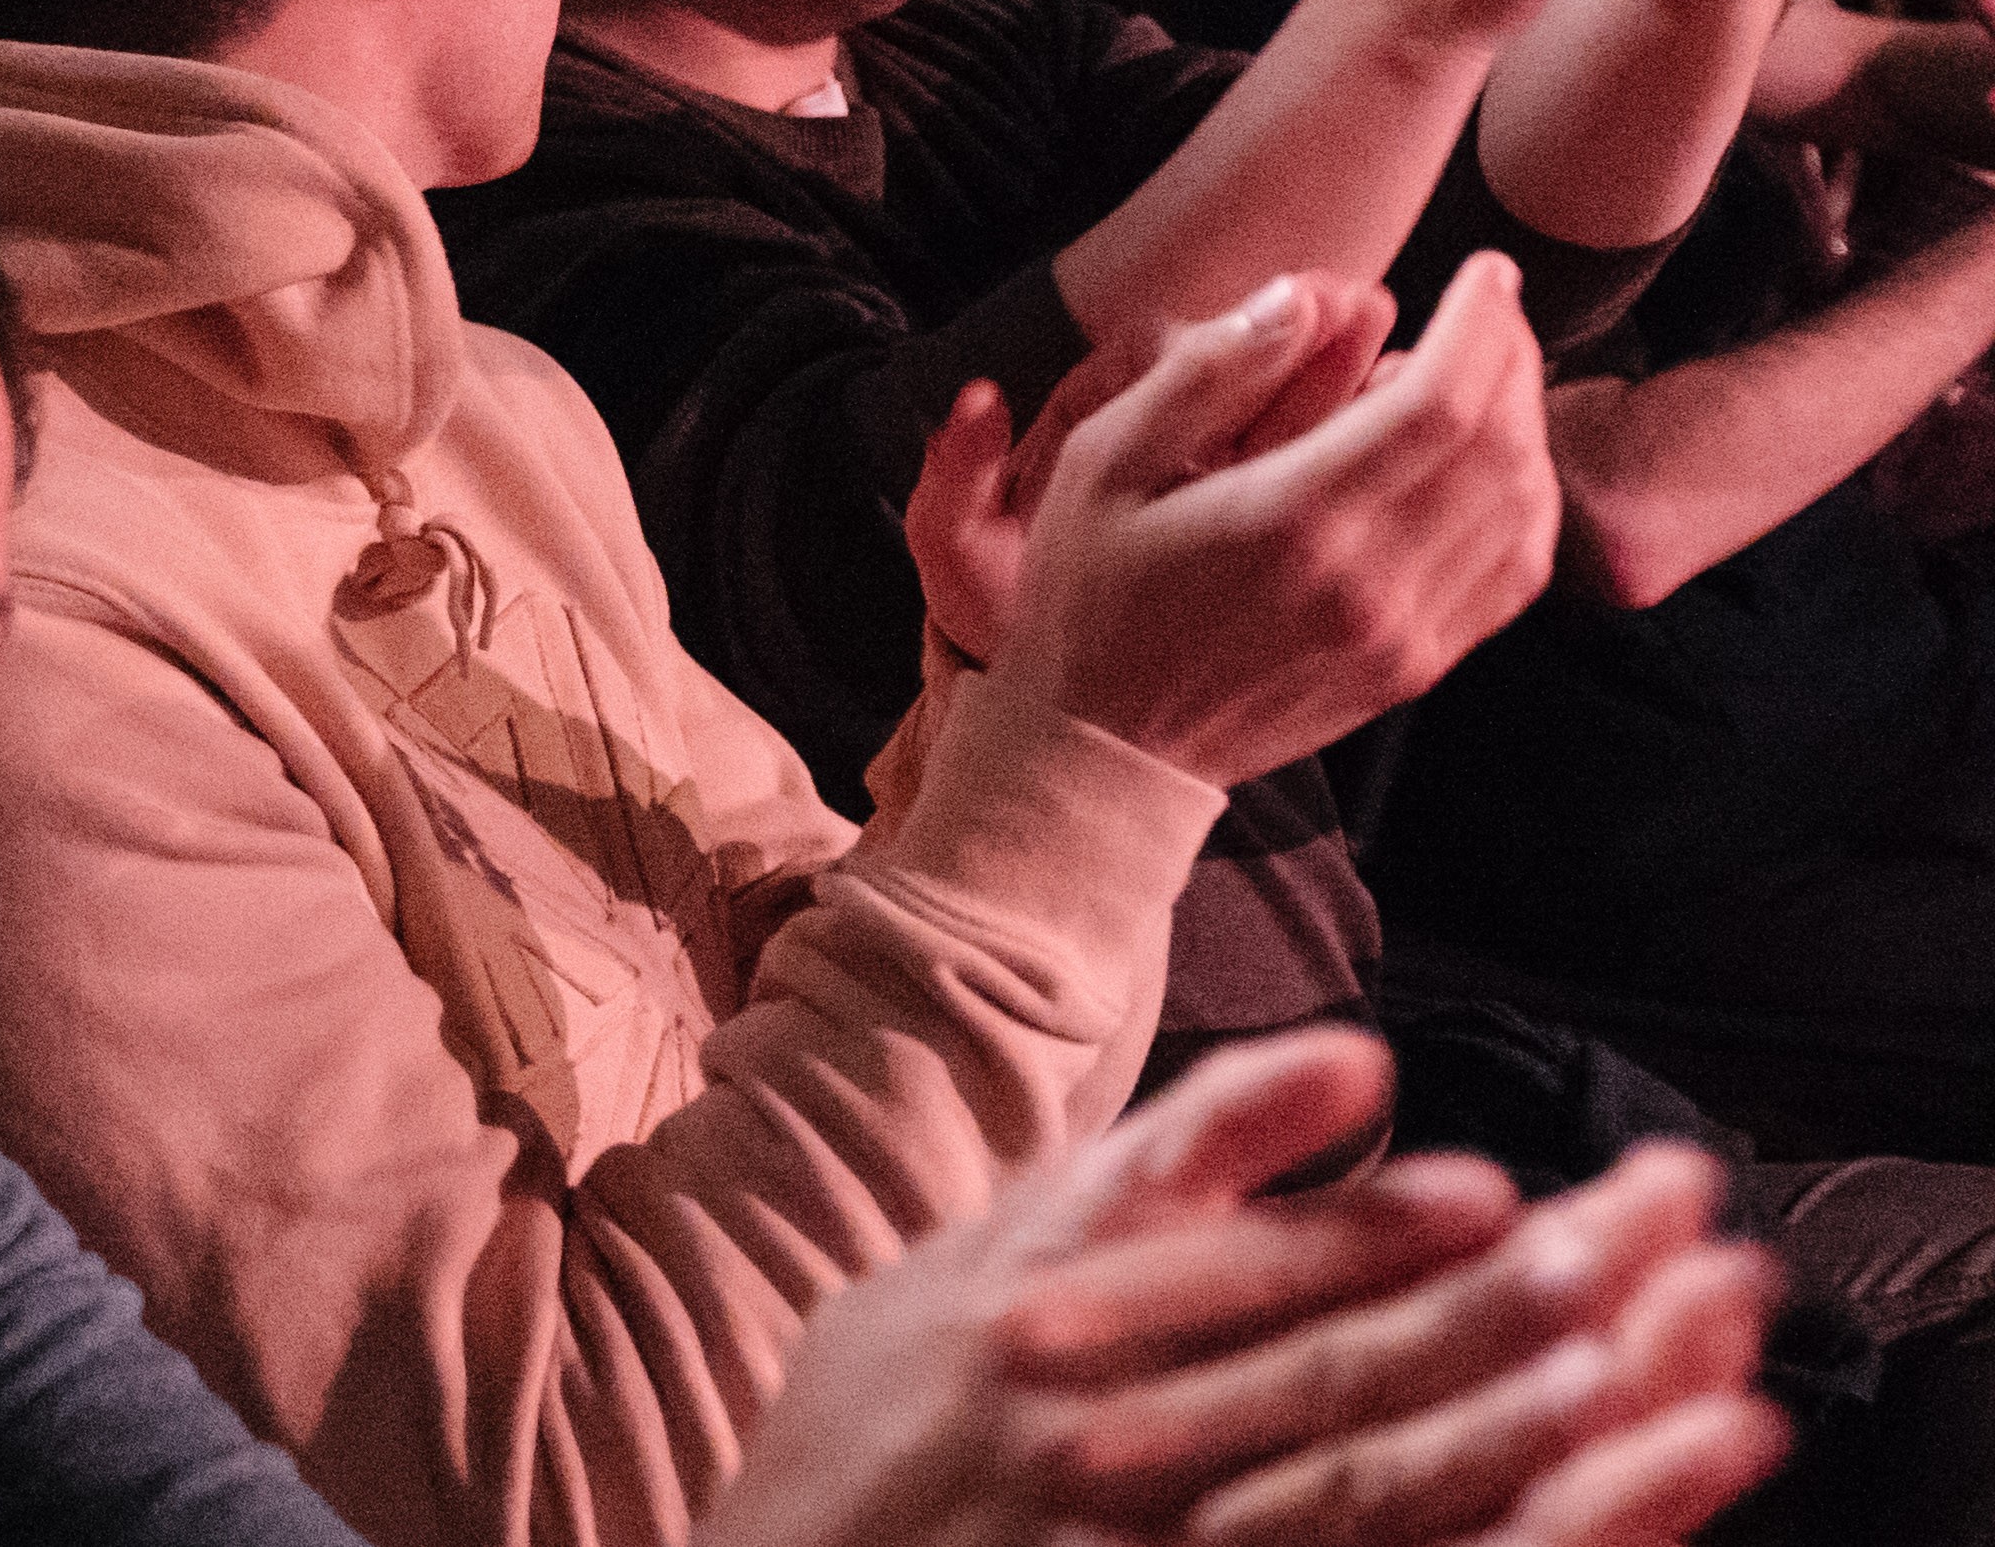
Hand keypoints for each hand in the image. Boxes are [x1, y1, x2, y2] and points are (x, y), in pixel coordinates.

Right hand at [707, 1029, 1782, 1546]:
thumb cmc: (883, 1427)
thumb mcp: (957, 1262)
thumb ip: (1144, 1168)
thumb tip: (1343, 1063)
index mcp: (1032, 1318)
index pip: (1236, 1266)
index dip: (1373, 1233)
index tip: (1494, 1192)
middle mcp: (1092, 1435)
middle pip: (1332, 1376)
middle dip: (1507, 1315)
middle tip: (1641, 1255)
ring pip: (1367, 1496)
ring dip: (1535, 1442)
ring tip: (1679, 1382)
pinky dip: (1506, 1540)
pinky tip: (1599, 1498)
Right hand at [921, 258, 1556, 787]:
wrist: (1107, 748)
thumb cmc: (1090, 594)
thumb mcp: (1103, 461)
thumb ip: (1206, 373)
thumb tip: (1302, 298)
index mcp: (1289, 519)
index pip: (1442, 404)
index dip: (1484, 323)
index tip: (1485, 270)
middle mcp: (1366, 581)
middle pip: (1499, 446)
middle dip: (1511, 356)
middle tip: (1490, 307)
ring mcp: (1401, 634)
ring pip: (1522, 508)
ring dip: (1524, 424)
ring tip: (1487, 373)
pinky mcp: (1413, 667)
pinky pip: (1512, 573)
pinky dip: (1524, 501)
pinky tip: (1489, 462)